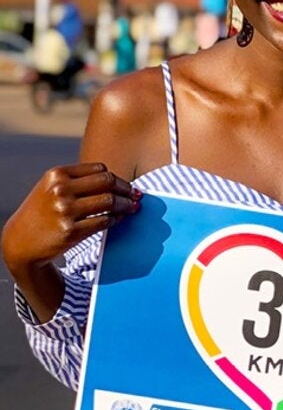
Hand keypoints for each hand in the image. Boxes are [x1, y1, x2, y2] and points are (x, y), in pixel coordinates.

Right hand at [1, 163, 139, 275]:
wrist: (21, 240)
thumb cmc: (42, 211)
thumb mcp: (52, 188)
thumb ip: (79, 181)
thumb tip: (119, 182)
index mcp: (57, 174)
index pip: (99, 169)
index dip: (117, 178)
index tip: (125, 186)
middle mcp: (60, 190)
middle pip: (108, 182)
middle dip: (126, 189)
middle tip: (135, 196)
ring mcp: (65, 210)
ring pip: (110, 201)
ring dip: (126, 205)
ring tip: (132, 207)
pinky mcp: (71, 231)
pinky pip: (104, 221)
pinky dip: (116, 219)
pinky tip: (117, 219)